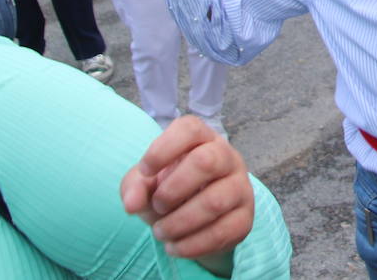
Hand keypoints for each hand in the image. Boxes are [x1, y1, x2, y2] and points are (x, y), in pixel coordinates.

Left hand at [120, 115, 254, 262]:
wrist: (195, 223)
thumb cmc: (169, 191)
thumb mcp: (146, 185)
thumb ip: (134, 187)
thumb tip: (132, 204)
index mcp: (202, 139)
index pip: (190, 129)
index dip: (163, 148)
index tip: (145, 170)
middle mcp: (228, 157)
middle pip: (206, 162)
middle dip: (173, 190)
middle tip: (158, 205)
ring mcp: (241, 187)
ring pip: (215, 202)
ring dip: (179, 223)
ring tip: (161, 232)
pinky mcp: (245, 218)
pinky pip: (221, 232)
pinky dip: (191, 245)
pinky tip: (175, 247)